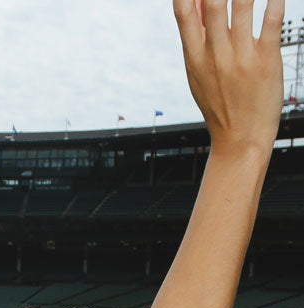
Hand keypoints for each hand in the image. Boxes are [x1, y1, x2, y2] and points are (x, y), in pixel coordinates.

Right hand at [174, 0, 283, 157]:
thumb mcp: (199, 75)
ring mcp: (241, 58)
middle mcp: (216, 55)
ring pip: (242, 5)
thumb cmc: (221, 105)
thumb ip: (199, 37)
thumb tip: (201, 1)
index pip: (185, 12)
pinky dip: (275, 0)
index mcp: (195, 58)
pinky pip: (272, 20)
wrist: (240, 141)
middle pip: (215, 2)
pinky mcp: (266, 60)